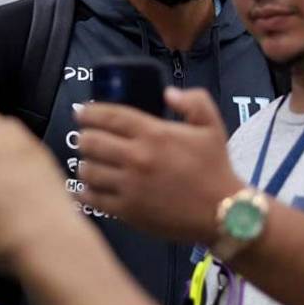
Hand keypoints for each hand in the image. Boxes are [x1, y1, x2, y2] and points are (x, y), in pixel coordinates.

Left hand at [75, 88, 241, 243]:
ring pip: (88, 170)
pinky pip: (93, 198)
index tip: (81, 113)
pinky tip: (87, 188)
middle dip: (84, 138)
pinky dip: (85, 191)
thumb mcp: (212, 126)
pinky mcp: (127, 211)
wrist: (222, 212)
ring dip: (85, 164)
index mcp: (153, 133)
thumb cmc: (216, 168)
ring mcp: (129, 186)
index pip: (109, 116)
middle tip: (86, 139)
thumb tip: (168, 92)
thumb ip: (193, 101)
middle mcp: (136, 157)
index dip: (89, 113)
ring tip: (89, 163)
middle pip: (91, 142)